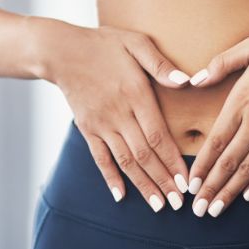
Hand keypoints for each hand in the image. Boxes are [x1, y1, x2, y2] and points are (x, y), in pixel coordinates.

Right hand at [40, 20, 191, 211]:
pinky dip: (110, 178)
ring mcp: (101, 124)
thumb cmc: (104, 44)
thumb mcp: (136, 43)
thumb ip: (161, 64)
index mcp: (135, 94)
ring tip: (159, 205)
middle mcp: (119, 114)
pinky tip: (120, 196)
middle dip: (163, 181)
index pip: (158, 135)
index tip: (186, 181)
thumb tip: (187, 81)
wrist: (61, 51)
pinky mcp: (88, 128)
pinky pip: (100, 158)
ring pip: (125, 161)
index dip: (173, 161)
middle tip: (179, 203)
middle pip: (144, 154)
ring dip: (143, 185)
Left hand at [185, 33, 248, 217]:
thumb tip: (197, 78)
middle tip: (198, 210)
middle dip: (212, 188)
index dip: (202, 165)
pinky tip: (247, 196)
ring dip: (231, 193)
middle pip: (229, 162)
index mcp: (242, 101)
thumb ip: (222, 63)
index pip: (216, 141)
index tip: (191, 184)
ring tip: (216, 211)